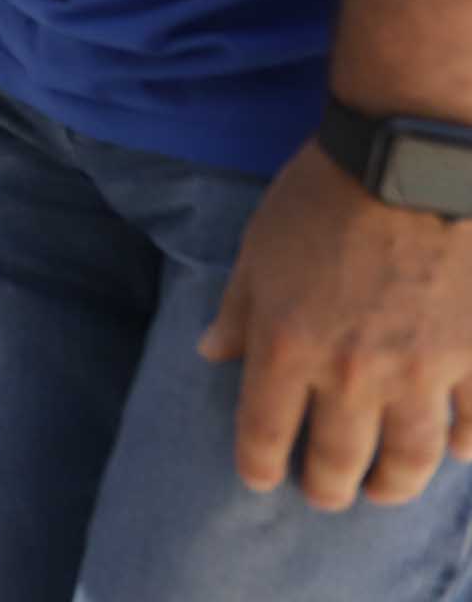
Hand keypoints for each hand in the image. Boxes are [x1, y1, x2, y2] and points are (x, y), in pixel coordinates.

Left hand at [198, 139, 471, 508]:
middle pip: (338, 460)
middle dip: (327, 487)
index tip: (260, 478)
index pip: (265, 433)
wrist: (407, 163)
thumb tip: (211, 353)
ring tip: (384, 490)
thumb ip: (238, 310)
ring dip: (394, 484)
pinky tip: (457, 452)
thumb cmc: (320, 197)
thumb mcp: (257, 249)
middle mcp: (351, 373)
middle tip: (325, 495)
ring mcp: (421, 371)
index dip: (260, 465)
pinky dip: (466, 445)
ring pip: (409, 459)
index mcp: (287, 347)